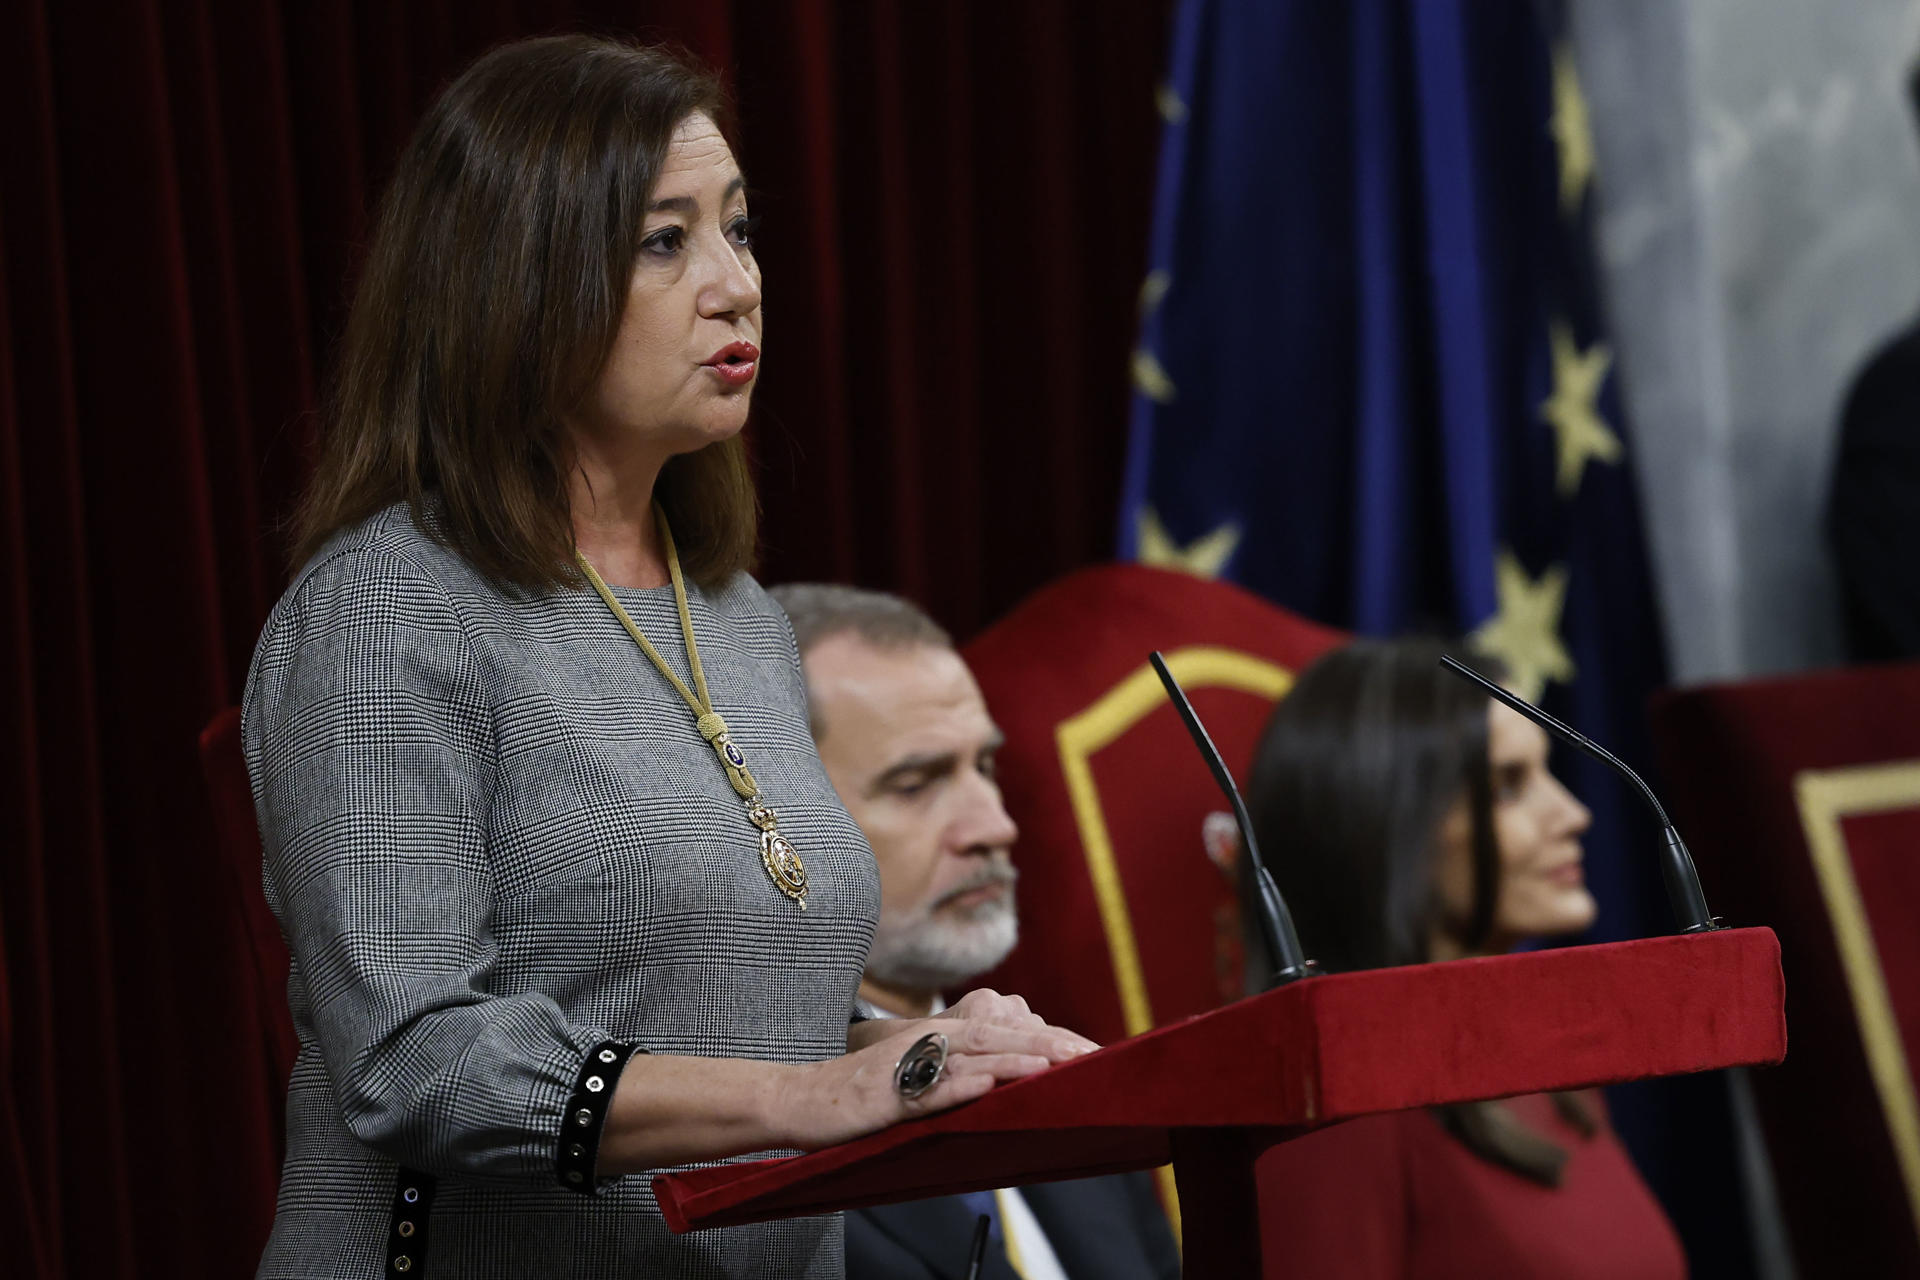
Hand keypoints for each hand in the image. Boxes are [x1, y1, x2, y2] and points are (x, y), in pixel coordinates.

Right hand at [781, 997, 1096, 1150]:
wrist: (802, 1098)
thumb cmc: (865, 1094)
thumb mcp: (920, 1078)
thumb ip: (961, 1075)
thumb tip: (1006, 1079)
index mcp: (940, 1035)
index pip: (1005, 1033)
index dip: (1049, 1040)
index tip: (1092, 1052)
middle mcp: (928, 1040)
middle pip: (997, 1036)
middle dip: (1046, 1045)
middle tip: (1090, 1056)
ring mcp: (906, 1064)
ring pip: (968, 1056)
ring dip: (1013, 1059)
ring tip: (1055, 1065)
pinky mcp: (885, 1093)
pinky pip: (926, 1088)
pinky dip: (957, 1084)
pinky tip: (986, 1083)